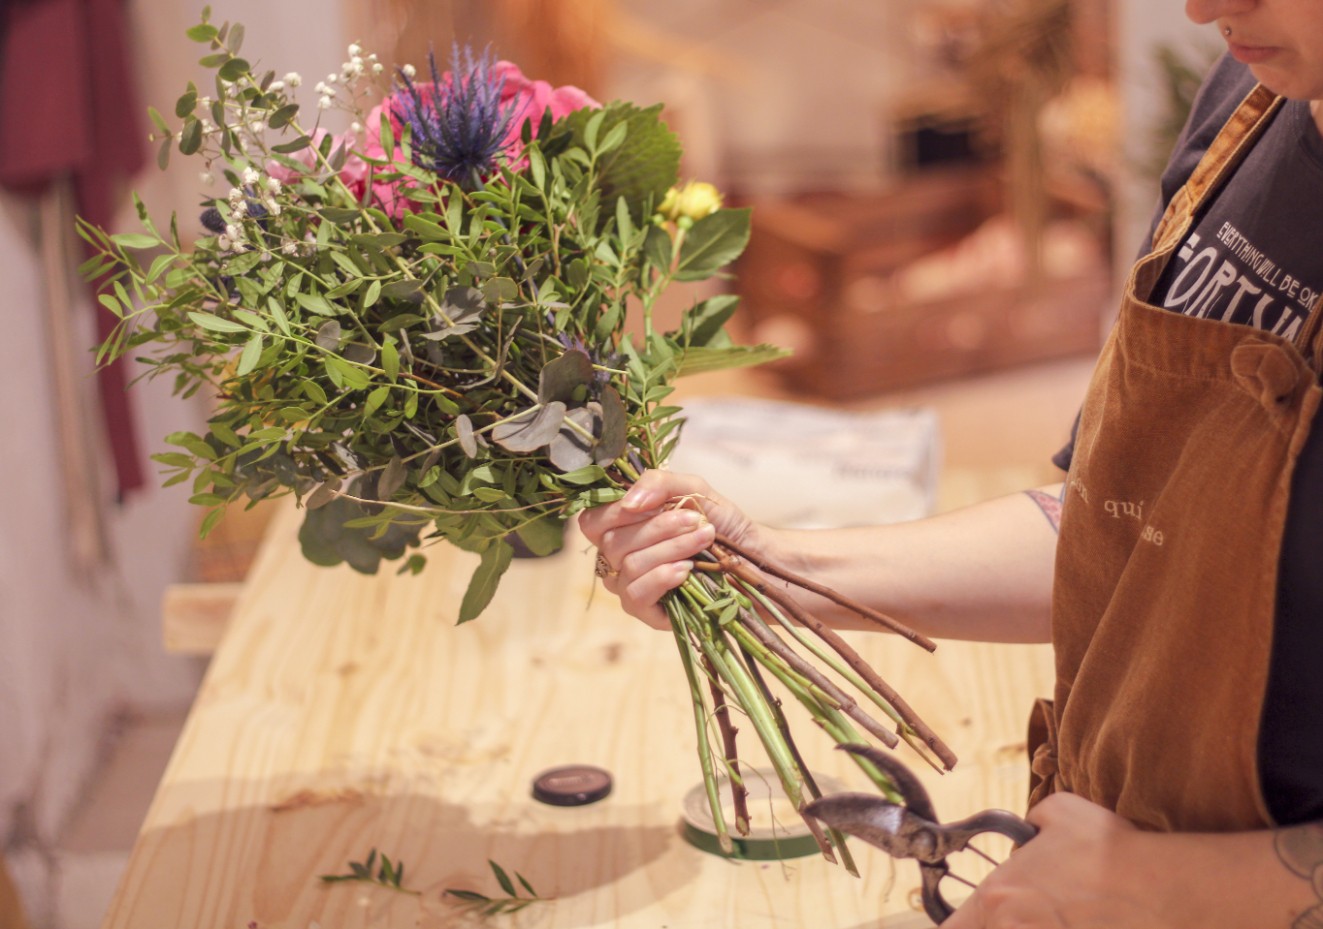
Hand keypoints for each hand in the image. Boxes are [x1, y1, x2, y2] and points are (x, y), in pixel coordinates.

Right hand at [577, 469, 758, 627]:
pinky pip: (636, 594)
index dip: (616, 512)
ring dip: (672, 548)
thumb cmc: (718, 521)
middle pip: (613, 542)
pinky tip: (686, 570)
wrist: (752, 557)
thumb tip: (630, 501)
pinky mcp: (646, 611)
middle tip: (697, 521)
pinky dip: (662, 577)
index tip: (655, 504)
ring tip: (703, 540)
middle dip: (660, 528)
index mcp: (621, 527)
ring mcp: (629, 585)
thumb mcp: (690, 489)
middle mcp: (618, 557)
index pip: (593, 522)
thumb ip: (658, 483)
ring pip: (630, 566)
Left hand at [943, 793, 1165, 927]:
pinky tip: (1083, 921)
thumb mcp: (1056, 812)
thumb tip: (1028, 835)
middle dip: (1000, 925)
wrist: (1158, 888)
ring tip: (1064, 915)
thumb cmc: (1106, 848)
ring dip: (1031, 927)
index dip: (955, 926)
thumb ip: (1028, 824)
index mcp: (997, 896)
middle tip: (1024, 915)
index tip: (965, 922)